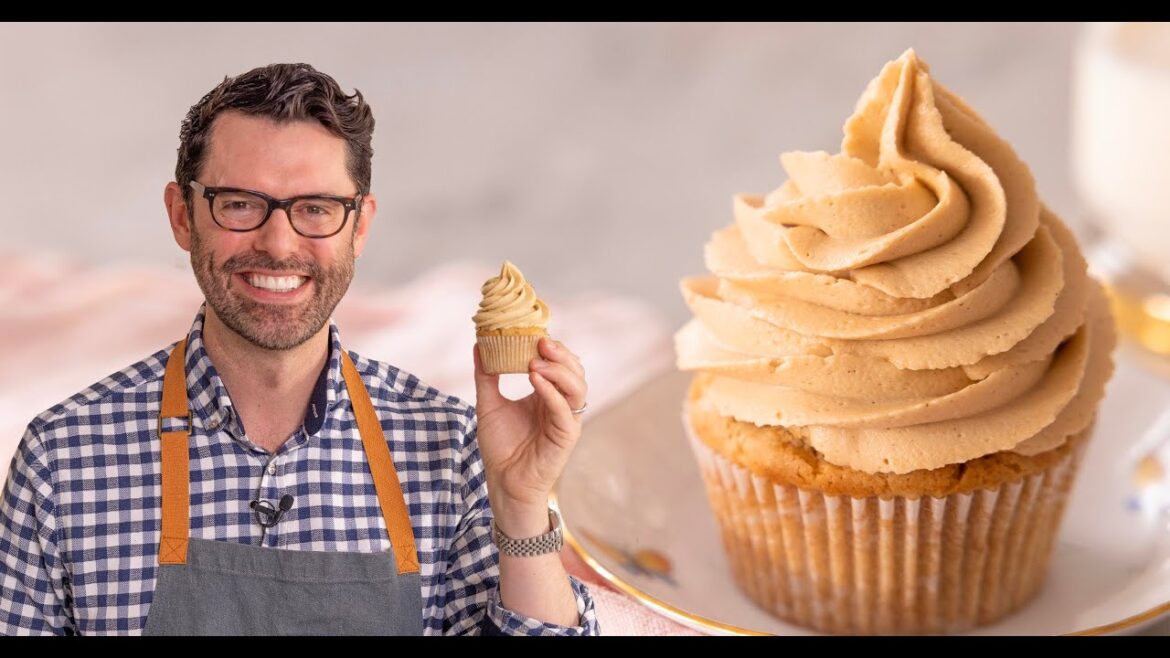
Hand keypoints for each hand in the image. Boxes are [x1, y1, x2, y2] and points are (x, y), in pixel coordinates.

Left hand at [472, 337, 586, 536]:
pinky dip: (552, 392)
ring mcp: (567, 420)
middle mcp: (562, 405)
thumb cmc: (500, 447)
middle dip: (560, 353)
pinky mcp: (566, 437)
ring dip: (559, 370)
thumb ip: (486, 376)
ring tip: (536, 361)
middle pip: (575, 371)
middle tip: (540, 340)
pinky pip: (565, 411)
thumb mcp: (489, 405)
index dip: (552, 347)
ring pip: (577, 388)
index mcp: (548, 395)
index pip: (560, 363)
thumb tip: (478, 344)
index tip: (531, 332)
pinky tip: (536, 380)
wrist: (503, 483)